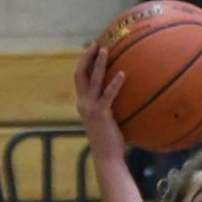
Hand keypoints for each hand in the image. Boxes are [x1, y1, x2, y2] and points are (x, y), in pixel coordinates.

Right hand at [74, 42, 126, 159]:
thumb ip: (107, 106)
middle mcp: (83, 104)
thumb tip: (120, 95)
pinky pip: (107, 95)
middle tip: (96, 43)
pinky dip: (114, 84)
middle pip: (79, 73)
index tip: (91, 49)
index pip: (79, 78)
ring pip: (92, 80)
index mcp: (82, 103)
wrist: (107, 158)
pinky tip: (122, 74)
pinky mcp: (101, 115)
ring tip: (105, 50)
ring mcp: (90, 109)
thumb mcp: (105, 120)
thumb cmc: (109, 141)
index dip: (83, 62)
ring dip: (98, 64)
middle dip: (86, 57)